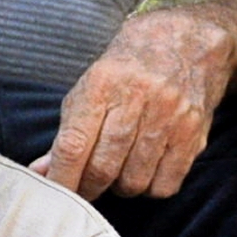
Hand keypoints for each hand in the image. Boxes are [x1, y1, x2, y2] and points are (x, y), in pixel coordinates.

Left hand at [32, 9, 233, 200]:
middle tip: (86, 187)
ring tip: (119, 172)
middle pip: (103, 168)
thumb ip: (68, 133)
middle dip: (89, 188)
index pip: (74, 145)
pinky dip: (150, 188)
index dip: (61, 178)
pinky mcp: (194, 132)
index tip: (54, 196)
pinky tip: (145, 171)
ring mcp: (170, 116)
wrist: (186, 40)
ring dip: (120, 187)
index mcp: (102, 83)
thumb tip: (41, 173)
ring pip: (134, 181)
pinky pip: (166, 184)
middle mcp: (138, 98)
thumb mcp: (90, 87)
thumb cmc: (129, 67)